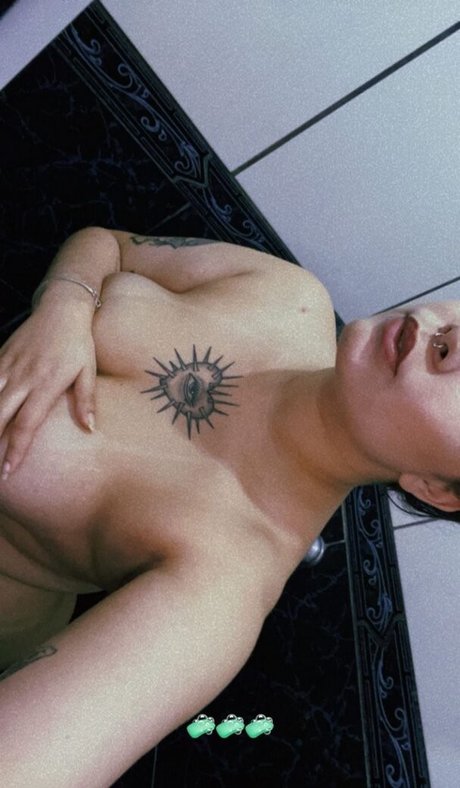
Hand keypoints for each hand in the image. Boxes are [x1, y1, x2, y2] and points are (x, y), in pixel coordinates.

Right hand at [0, 306, 96, 478]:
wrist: (62, 307)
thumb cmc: (79, 342)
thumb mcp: (88, 370)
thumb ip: (86, 400)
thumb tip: (89, 429)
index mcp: (46, 384)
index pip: (26, 424)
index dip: (16, 449)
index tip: (8, 470)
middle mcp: (23, 378)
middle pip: (0, 416)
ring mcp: (9, 366)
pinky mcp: (1, 356)